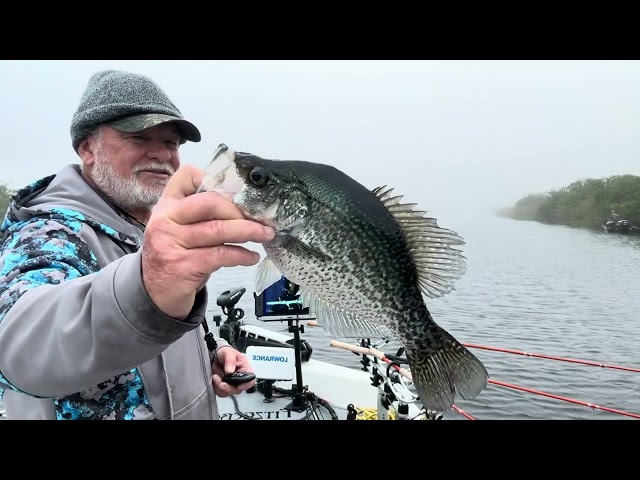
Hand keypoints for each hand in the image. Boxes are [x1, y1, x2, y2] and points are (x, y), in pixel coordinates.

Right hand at [141, 165, 274, 319]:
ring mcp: (172, 243)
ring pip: (218, 229)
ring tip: (265, 234)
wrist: (154, 293)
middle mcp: (166, 221)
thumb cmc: (175, 257)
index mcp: (166, 206)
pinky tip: (250, 257)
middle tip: (258, 218)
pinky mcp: (183, 266)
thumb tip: (243, 205)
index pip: (186, 177)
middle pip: (209, 202)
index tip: (237, 191)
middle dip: (239, 210)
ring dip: (249, 231)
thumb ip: (200, 214)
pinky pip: (221, 255)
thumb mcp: (180, 229)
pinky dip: (241, 255)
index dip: (213, 178)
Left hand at [211, 347, 256, 396]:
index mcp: (245, 369)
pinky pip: (221, 393)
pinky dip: (216, 388)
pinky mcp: (224, 387)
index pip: (250, 380)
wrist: (215, 355)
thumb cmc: (225, 353)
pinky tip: (214, 380)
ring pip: (228, 392)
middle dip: (228, 387)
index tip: (238, 386)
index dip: (246, 385)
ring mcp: (232, 384)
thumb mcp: (228, 352)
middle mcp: (240, 378)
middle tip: (220, 381)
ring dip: (220, 388)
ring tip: (215, 377)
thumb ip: (230, 360)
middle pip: (238, 389)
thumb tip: (230, 371)